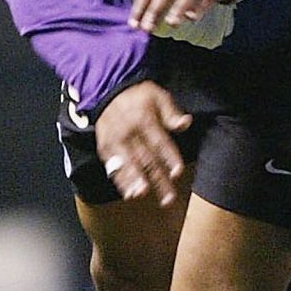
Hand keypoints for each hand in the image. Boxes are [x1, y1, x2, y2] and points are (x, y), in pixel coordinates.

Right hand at [95, 82, 192, 205]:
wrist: (107, 92)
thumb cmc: (137, 96)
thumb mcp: (158, 96)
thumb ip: (171, 113)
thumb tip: (186, 123)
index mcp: (144, 119)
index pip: (160, 142)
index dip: (169, 157)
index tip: (177, 172)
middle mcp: (129, 132)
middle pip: (146, 159)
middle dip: (157, 179)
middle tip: (168, 198)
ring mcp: (115, 141)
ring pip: (128, 164)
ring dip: (135, 181)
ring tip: (142, 194)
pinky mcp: (105, 148)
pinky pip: (113, 167)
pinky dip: (121, 181)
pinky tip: (129, 193)